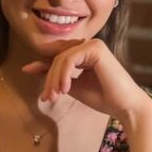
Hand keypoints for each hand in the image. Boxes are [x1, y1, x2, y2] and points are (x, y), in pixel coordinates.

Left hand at [22, 39, 151, 123]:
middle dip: (48, 77)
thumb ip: (56, 76)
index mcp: (85, 53)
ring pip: (62, 58)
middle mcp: (89, 45)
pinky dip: (63, 74)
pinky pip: (70, 59)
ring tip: (55, 96)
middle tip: (46, 97)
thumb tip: (31, 68)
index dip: (42, 64)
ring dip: (54, 78)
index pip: (59, 56)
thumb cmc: (103, 98)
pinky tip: (65, 89)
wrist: (125, 106)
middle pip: (58, 57)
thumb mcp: (73, 86)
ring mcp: (93, 44)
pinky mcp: (96, 48)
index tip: (26, 71)